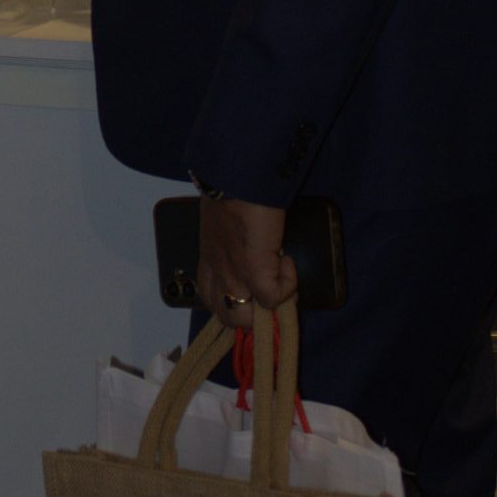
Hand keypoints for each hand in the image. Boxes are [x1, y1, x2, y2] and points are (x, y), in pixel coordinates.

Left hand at [196, 194, 298, 332]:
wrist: (236, 176)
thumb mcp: (223, 219)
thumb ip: (232, 236)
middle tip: (272, 287)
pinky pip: (273, 298)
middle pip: (227, 318)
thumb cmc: (231, 188)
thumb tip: (253, 239)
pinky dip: (288, 284)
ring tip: (281, 281)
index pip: (212, 299)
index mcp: (209, 259)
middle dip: (253, 313)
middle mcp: (217, 272)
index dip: (234, 302)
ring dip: (268, 307)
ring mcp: (233, 275)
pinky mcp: (253, 272)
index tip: (253, 289)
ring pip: (245, 320)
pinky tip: (288, 260)